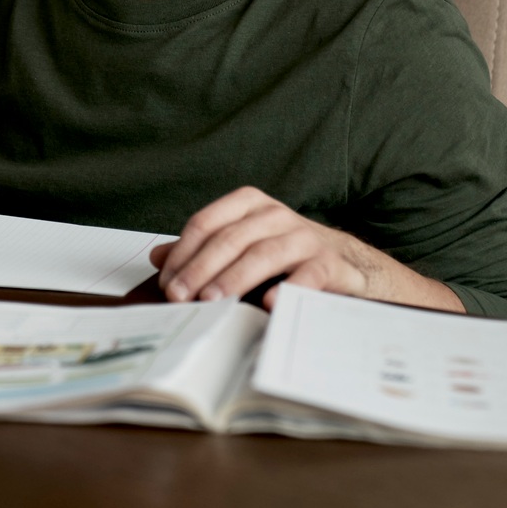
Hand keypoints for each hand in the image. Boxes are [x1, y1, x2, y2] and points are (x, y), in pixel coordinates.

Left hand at [150, 186, 462, 311]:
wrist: (349, 265)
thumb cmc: (286, 255)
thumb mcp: (242, 245)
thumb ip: (203, 250)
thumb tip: (157, 257)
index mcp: (250, 205)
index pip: (207, 223)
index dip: (183, 253)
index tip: (167, 282)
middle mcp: (276, 215)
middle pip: (230, 238)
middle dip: (200, 269)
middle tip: (181, 296)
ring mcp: (304, 236)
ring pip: (262, 253)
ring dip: (234, 278)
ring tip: (213, 300)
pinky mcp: (329, 262)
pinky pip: (308, 274)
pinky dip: (289, 287)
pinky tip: (271, 303)